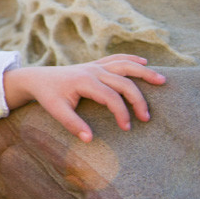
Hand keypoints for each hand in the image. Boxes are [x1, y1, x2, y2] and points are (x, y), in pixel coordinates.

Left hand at [3, 54, 165, 142]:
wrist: (37, 78)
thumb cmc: (48, 96)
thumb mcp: (56, 111)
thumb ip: (72, 125)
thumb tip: (89, 139)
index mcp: (85, 81)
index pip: (111, 97)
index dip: (122, 113)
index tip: (127, 128)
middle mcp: (93, 70)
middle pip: (124, 81)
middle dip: (138, 99)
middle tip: (147, 117)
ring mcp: (95, 65)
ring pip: (124, 65)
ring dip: (144, 72)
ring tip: (162, 81)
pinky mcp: (95, 64)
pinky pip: (117, 58)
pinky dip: (131, 59)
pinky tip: (144, 62)